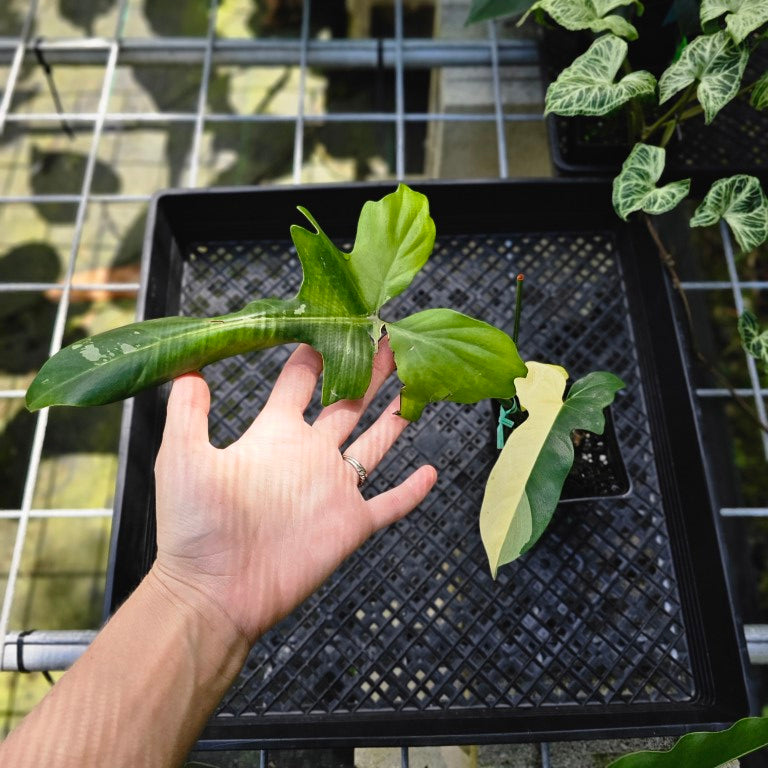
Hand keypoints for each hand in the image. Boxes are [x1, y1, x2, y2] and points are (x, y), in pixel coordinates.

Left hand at [151, 339, 436, 643]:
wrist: (215, 593)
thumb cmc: (195, 527)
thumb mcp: (185, 458)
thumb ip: (188, 412)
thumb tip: (188, 366)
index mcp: (274, 435)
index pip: (301, 382)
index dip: (318, 353)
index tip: (339, 324)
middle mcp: (308, 454)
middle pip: (348, 404)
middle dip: (370, 372)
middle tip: (392, 340)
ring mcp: (333, 489)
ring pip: (374, 444)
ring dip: (395, 417)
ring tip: (417, 386)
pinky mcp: (351, 524)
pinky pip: (389, 503)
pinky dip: (411, 490)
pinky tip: (430, 471)